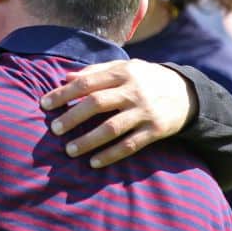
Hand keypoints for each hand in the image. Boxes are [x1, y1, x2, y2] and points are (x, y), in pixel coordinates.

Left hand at [40, 59, 196, 167]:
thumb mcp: (124, 68)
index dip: (63, 94)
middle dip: (72, 117)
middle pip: (97, 104)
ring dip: (88, 140)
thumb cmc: (145, 78)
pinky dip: (111, 155)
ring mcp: (145, 112)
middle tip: (53, 129)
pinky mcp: (155, 130)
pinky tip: (93, 163)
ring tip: (69, 150)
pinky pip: (130, 145)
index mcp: (122, 73)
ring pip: (112, 128)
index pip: (86, 83)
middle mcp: (133, 91)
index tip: (44, 105)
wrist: (188, 93)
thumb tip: (65, 77)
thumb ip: (95, 71)